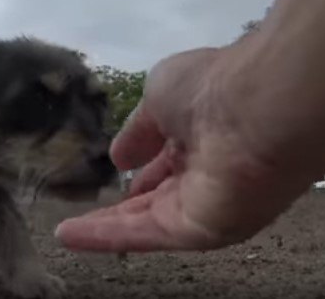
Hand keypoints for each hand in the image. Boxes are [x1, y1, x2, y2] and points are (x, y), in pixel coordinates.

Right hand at [54, 47, 317, 252]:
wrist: (261, 106)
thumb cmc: (213, 87)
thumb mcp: (160, 93)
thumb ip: (140, 129)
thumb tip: (120, 156)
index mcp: (203, 136)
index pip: (167, 160)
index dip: (139, 167)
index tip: (113, 170)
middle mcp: (208, 175)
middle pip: (156, 198)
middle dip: (121, 205)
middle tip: (80, 213)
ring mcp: (206, 206)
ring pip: (146, 221)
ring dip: (106, 227)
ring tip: (64, 233)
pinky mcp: (200, 230)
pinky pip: (143, 234)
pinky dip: (104, 236)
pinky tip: (67, 235)